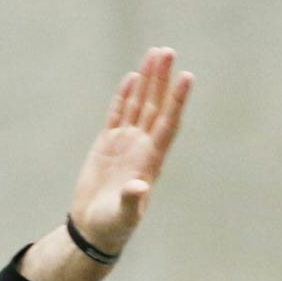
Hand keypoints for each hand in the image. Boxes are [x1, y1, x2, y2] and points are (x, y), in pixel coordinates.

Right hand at [67, 47, 192, 256]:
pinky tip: (132, 77)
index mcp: (150, 160)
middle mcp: (142, 147)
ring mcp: (125, 144)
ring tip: (155, 54)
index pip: (168, 123)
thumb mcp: (123, 216)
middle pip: (156, 106)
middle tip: (167, 51)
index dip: (177, 100)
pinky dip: (125, 95)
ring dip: (147, 80)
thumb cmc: (113, 226)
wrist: (95, 229)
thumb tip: (138, 188)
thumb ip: (132, 201)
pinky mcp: (107, 144)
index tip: (187, 77)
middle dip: (162, 79)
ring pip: (139, 105)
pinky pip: (118, 114)